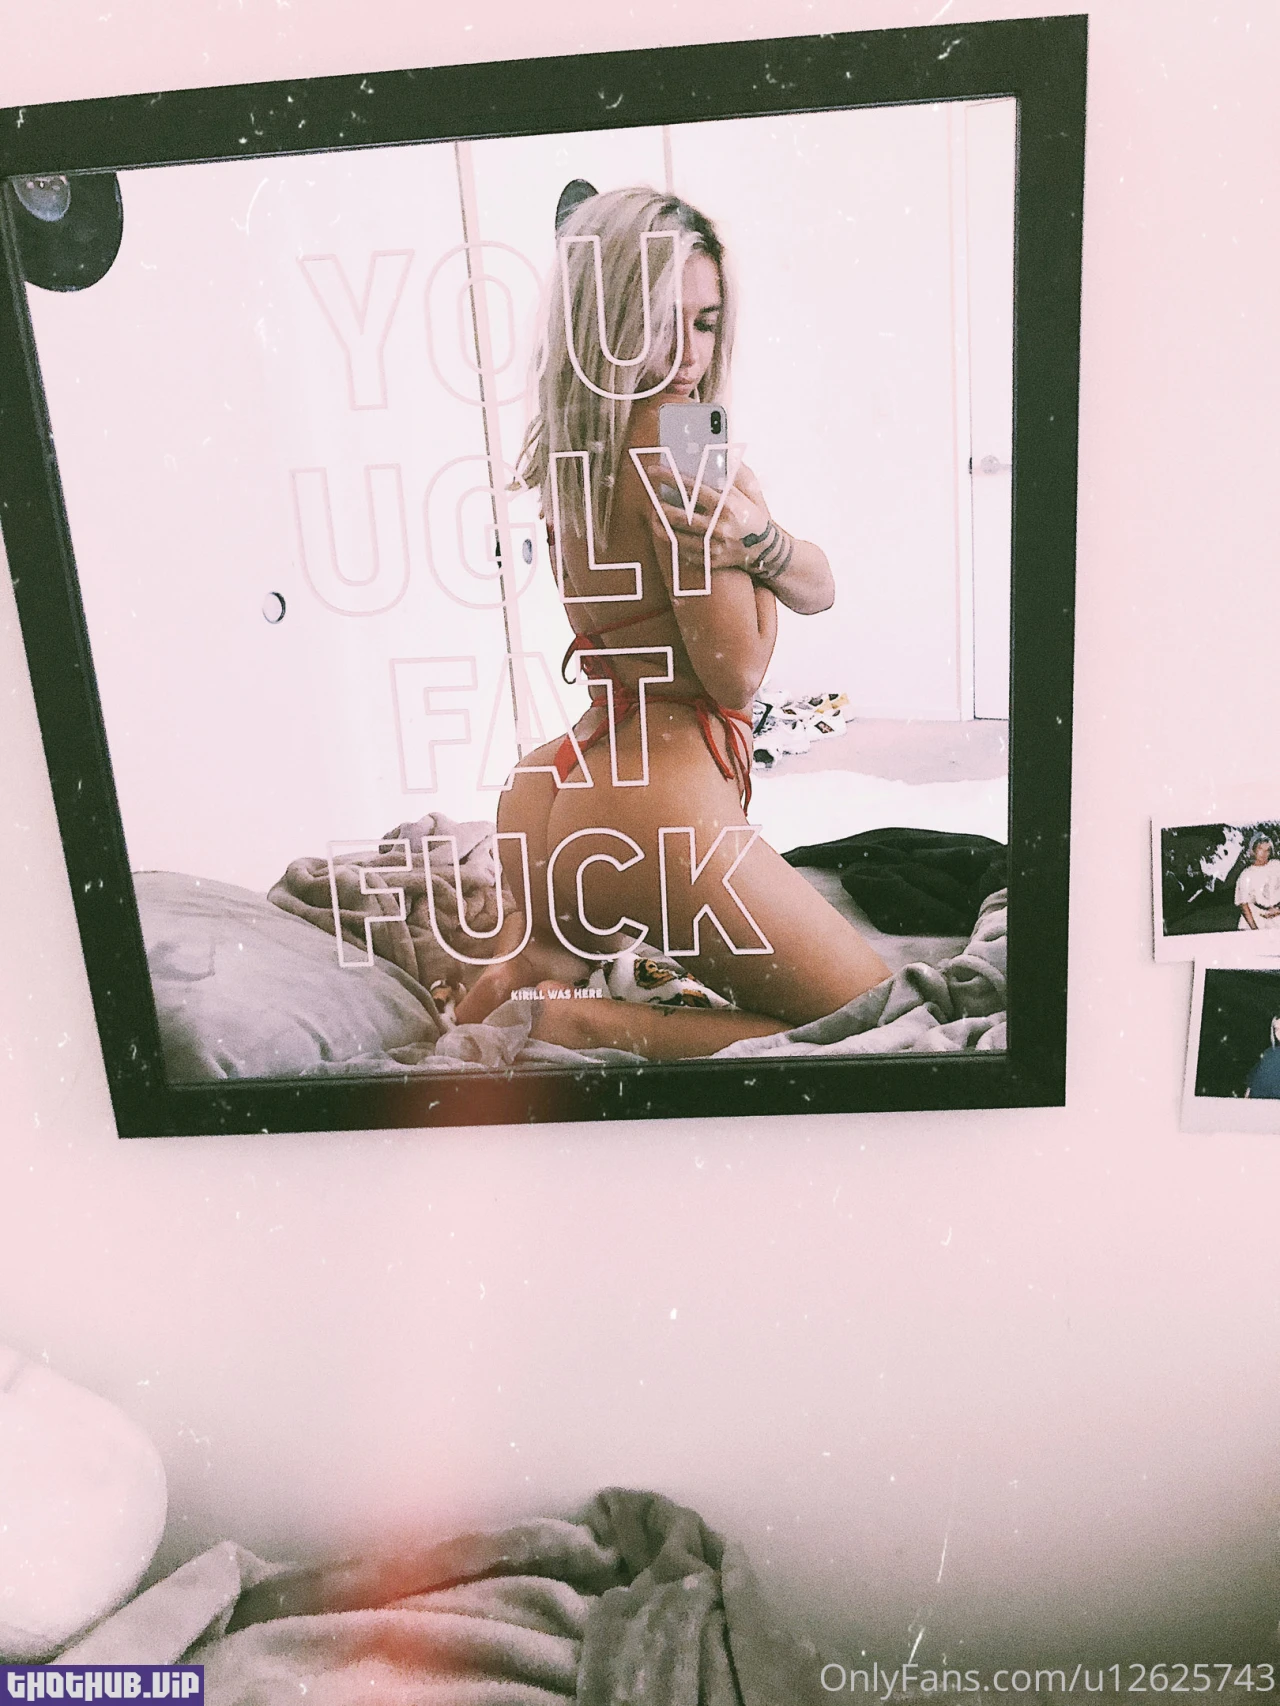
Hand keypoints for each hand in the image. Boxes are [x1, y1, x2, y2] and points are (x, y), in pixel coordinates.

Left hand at [647, 461, 770, 574]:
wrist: (765, 549)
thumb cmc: (754, 515)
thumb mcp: (749, 490)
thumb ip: (734, 472)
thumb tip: (723, 453)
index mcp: (727, 505)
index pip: (692, 488)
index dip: (669, 478)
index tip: (654, 471)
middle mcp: (719, 526)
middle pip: (679, 516)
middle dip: (660, 507)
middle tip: (652, 500)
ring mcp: (714, 546)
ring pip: (677, 536)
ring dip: (661, 525)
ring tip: (654, 517)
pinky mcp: (710, 560)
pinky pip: (684, 551)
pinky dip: (673, 541)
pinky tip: (669, 533)